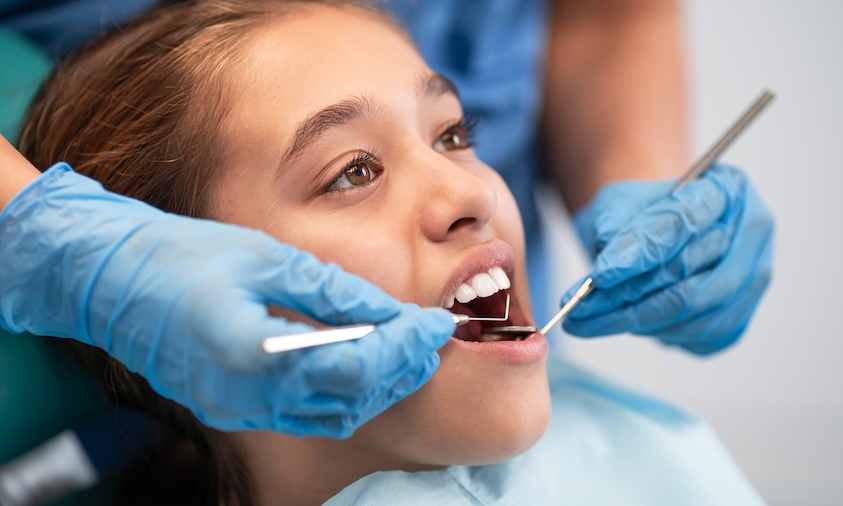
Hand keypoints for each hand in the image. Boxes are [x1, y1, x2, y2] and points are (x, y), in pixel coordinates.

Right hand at [0, 163, 454, 437]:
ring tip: (408, 349)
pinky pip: (305, 413)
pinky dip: (343, 393)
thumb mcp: (265, 257)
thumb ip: (330, 291)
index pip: (357, 366)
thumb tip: (388, 310)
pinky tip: (363, 363)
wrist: (107, 279)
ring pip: (332, 415)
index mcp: (256, 353)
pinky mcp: (233, 406)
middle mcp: (249, 395)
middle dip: (401, 369)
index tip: (438, 323)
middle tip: (434, 338)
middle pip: (351, 399)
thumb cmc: (180, 255)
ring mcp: (239, 408)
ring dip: (378, 386)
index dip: (405, 346)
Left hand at [562, 164, 773, 353]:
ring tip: (586, 318)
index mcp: (727, 187)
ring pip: (691, 309)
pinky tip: (620, 322)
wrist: (655, 235)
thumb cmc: (638, 213)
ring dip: (632, 319)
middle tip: (579, 307)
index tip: (600, 275)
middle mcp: (751, 232)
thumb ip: (611, 223)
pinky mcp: (737, 319)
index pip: (684, 221)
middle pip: (688, 271)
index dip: (641, 251)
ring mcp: (752, 278)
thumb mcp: (616, 202)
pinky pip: (693, 334)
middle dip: (626, 293)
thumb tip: (610, 264)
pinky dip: (652, 331)